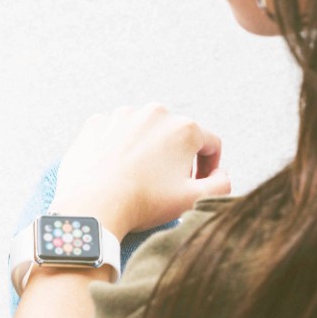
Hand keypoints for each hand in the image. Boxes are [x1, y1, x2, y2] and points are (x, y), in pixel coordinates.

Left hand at [49, 105, 230, 238]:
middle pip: (176, 135)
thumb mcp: (195, 199)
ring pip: (144, 131)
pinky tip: (114, 169)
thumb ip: (222, 184)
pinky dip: (117, 148)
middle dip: (176, 158)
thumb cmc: (145, 203)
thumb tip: (220, 172)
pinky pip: (114, 132)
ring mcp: (122, 114)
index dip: (208, 167)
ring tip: (137, 178)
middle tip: (165, 185)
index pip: (210, 144)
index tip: (196, 183)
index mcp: (185, 128)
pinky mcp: (96, 122)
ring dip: (146, 150)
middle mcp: (155, 112)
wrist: (94, 204)